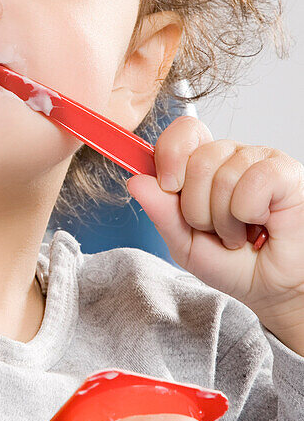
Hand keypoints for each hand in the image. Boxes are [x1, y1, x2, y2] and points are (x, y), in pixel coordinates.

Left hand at [126, 117, 303, 332]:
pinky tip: (260, 223)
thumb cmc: (233, 263)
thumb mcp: (185, 244)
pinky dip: (249, 213)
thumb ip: (161, 213)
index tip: (170, 188)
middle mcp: (230, 156)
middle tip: (215, 229)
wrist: (273, 288)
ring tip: (239, 232)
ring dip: (224, 219)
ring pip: (221, 175)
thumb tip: (136, 181)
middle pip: (195, 161)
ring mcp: (258, 160)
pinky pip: (252, 182)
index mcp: (203, 165)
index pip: (182, 132)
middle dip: (197, 209)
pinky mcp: (284, 171)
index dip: (169, 156)